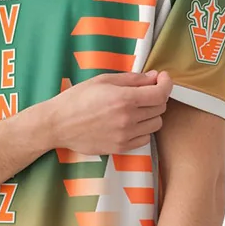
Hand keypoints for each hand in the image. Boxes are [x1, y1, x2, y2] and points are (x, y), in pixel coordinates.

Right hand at [47, 69, 170, 157]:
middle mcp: (128, 118)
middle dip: (157, 97)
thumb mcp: (103, 80)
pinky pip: (145, 138)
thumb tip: (154, 78)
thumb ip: (132, 79)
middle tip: (146, 91)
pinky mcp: (121, 147)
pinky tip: (131, 122)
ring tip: (137, 108)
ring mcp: (125, 135)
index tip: (162, 79)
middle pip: (160, 108)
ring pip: (156, 124)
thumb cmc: (77, 99)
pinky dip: (143, 129)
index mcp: (124, 99)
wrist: (58, 124)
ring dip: (151, 114)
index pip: (160, 93)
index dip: (166, 84)